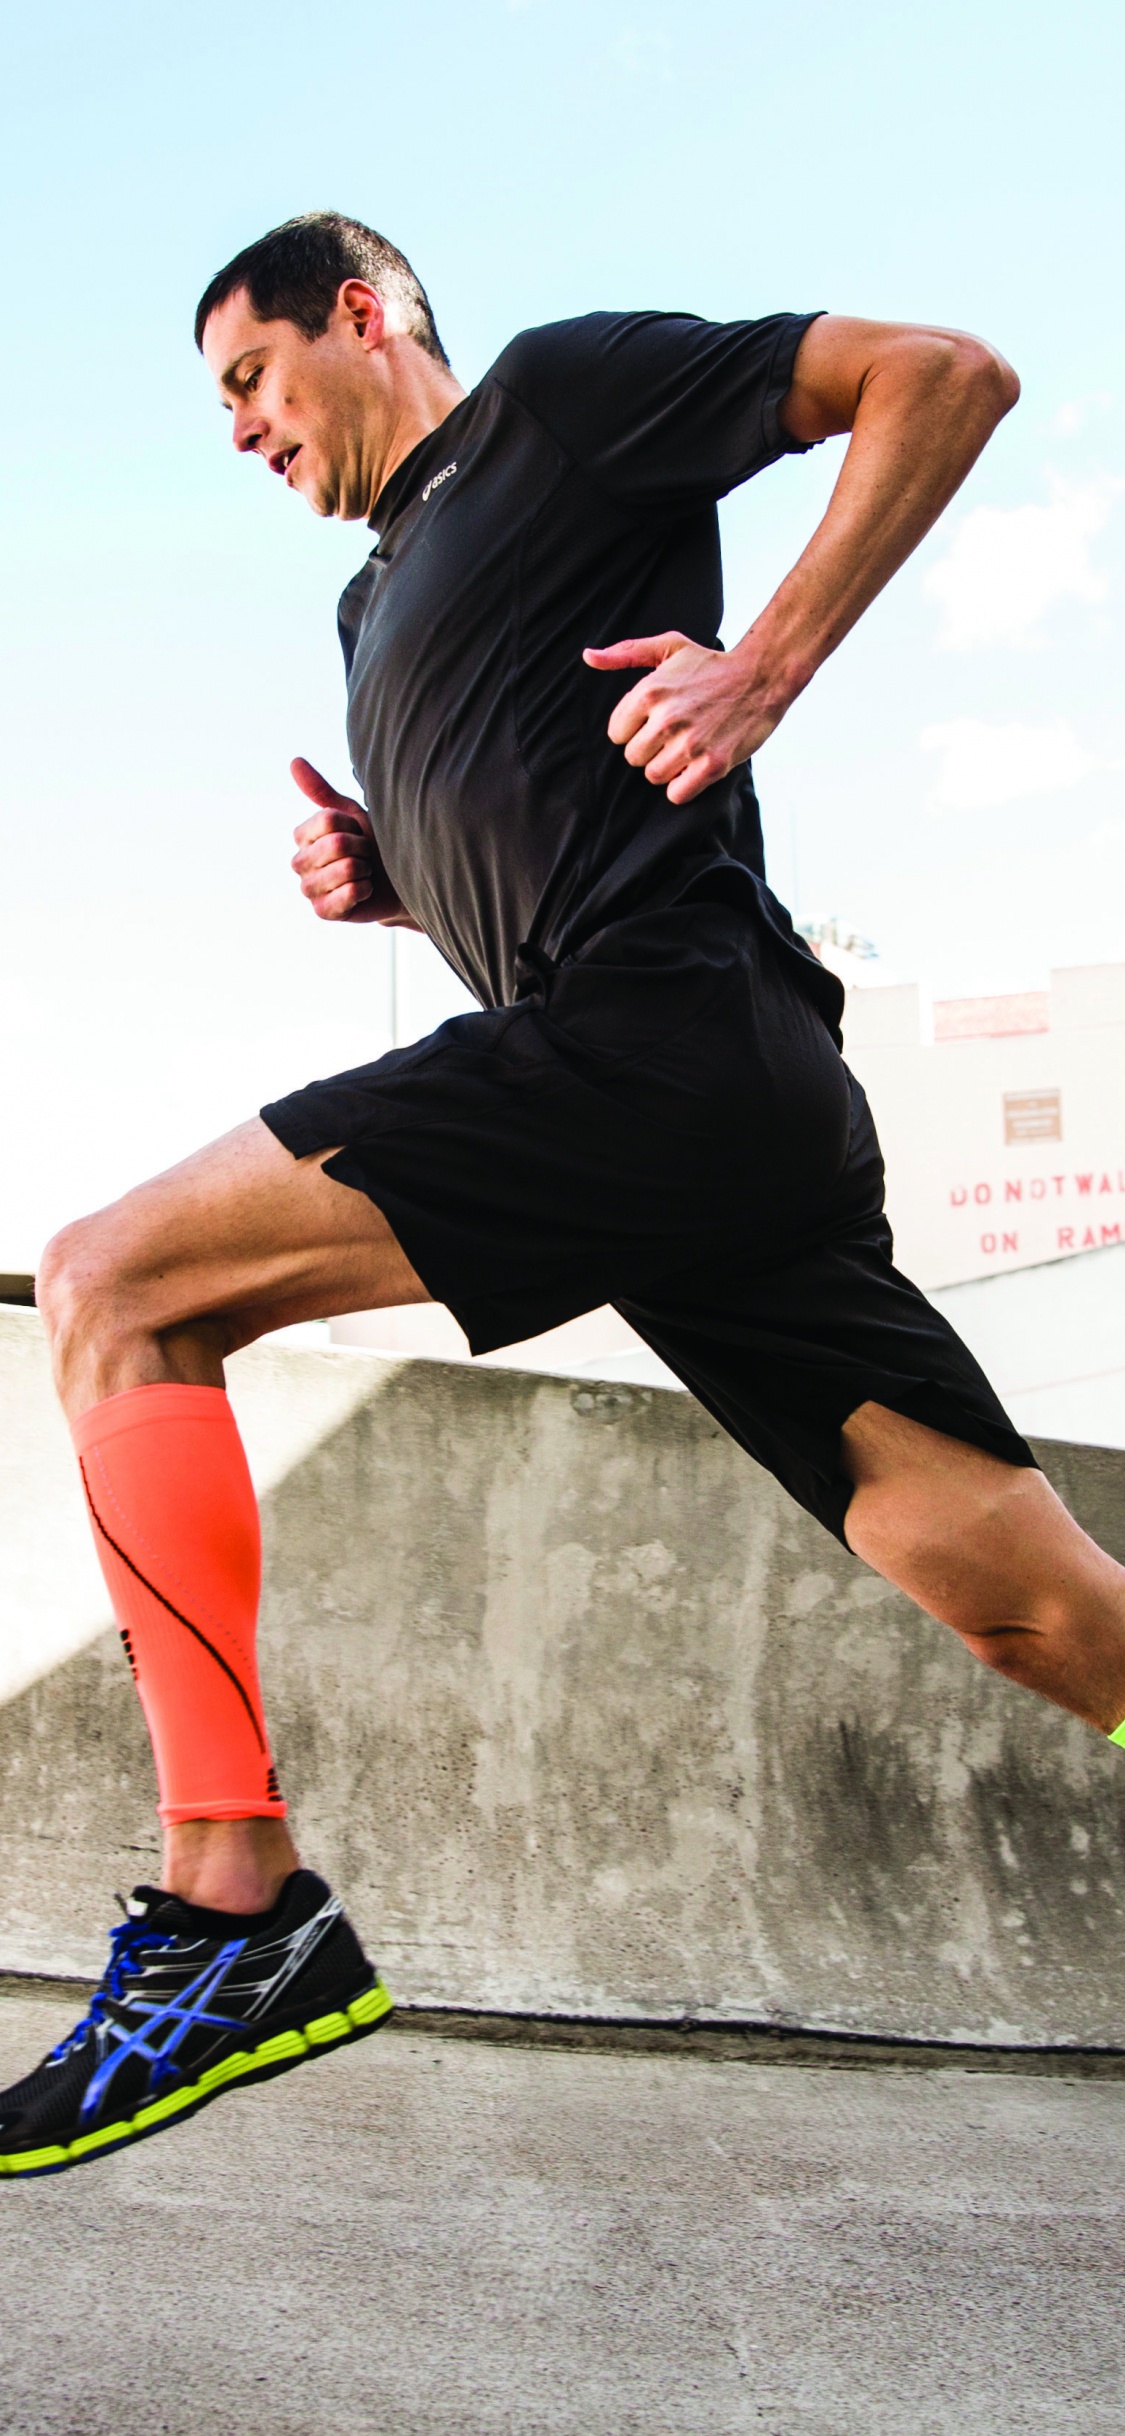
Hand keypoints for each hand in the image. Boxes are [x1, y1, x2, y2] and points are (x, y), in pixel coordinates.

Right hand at [290, 758, 414, 924]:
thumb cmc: (372, 843)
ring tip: (364, 872)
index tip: (358, 832)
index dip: (353, 824)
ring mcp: (309, 889)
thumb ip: (321, 792)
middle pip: (337, 843)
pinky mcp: (323, 911)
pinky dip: (363, 890)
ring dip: (365, 869)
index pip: (328, 820)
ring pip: (345, 868)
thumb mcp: (350, 814)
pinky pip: (346, 895)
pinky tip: (364, 890)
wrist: (394, 879)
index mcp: (302, 836)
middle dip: (363, 848)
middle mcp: (299, 862)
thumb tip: (294, 761)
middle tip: (365, 855)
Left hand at [582, 631, 784, 805]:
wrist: (761, 677)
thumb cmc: (711, 664)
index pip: (616, 734)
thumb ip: (626, 653)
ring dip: (667, 768)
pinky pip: (676, 794)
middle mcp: (666, 719)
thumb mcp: (668, 647)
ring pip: (653, 776)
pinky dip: (682, 787)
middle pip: (633, 758)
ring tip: (685, 749)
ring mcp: (690, 744)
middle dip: (649, 750)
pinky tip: (694, 768)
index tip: (653, 722)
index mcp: (650, 692)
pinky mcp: (712, 765)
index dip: (634, 730)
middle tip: (672, 736)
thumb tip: (588, 657)